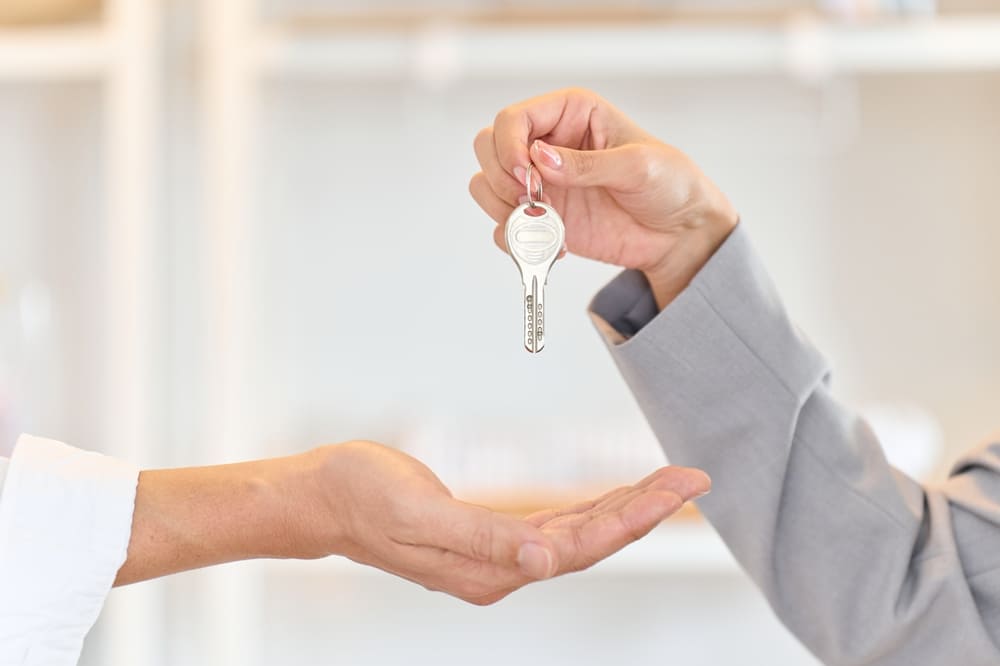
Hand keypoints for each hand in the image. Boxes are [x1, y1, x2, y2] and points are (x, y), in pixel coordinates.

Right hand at [308, 441, 709, 604]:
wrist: (322, 496)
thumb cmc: (360, 496)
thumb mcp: (418, 512)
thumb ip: (483, 538)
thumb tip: (544, 561)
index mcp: (487, 568)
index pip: (578, 547)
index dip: (631, 518)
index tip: (676, 488)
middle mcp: (499, 569)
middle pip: (590, 542)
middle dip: (644, 509)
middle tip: (693, 479)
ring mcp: (494, 556)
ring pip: (577, 534)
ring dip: (624, 508)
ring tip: (668, 482)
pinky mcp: (487, 536)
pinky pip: (554, 526)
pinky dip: (589, 509)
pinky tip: (612, 497)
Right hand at [470, 87, 738, 308]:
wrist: (680, 234)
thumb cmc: (671, 184)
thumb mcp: (639, 165)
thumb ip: (587, 163)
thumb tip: (540, 159)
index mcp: (570, 113)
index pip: (513, 119)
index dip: (509, 145)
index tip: (527, 174)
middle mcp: (548, 144)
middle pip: (488, 147)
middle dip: (502, 177)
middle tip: (531, 199)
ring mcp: (541, 183)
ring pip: (487, 186)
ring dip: (503, 208)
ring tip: (542, 224)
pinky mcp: (543, 219)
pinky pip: (504, 226)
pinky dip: (517, 240)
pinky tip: (554, 246)